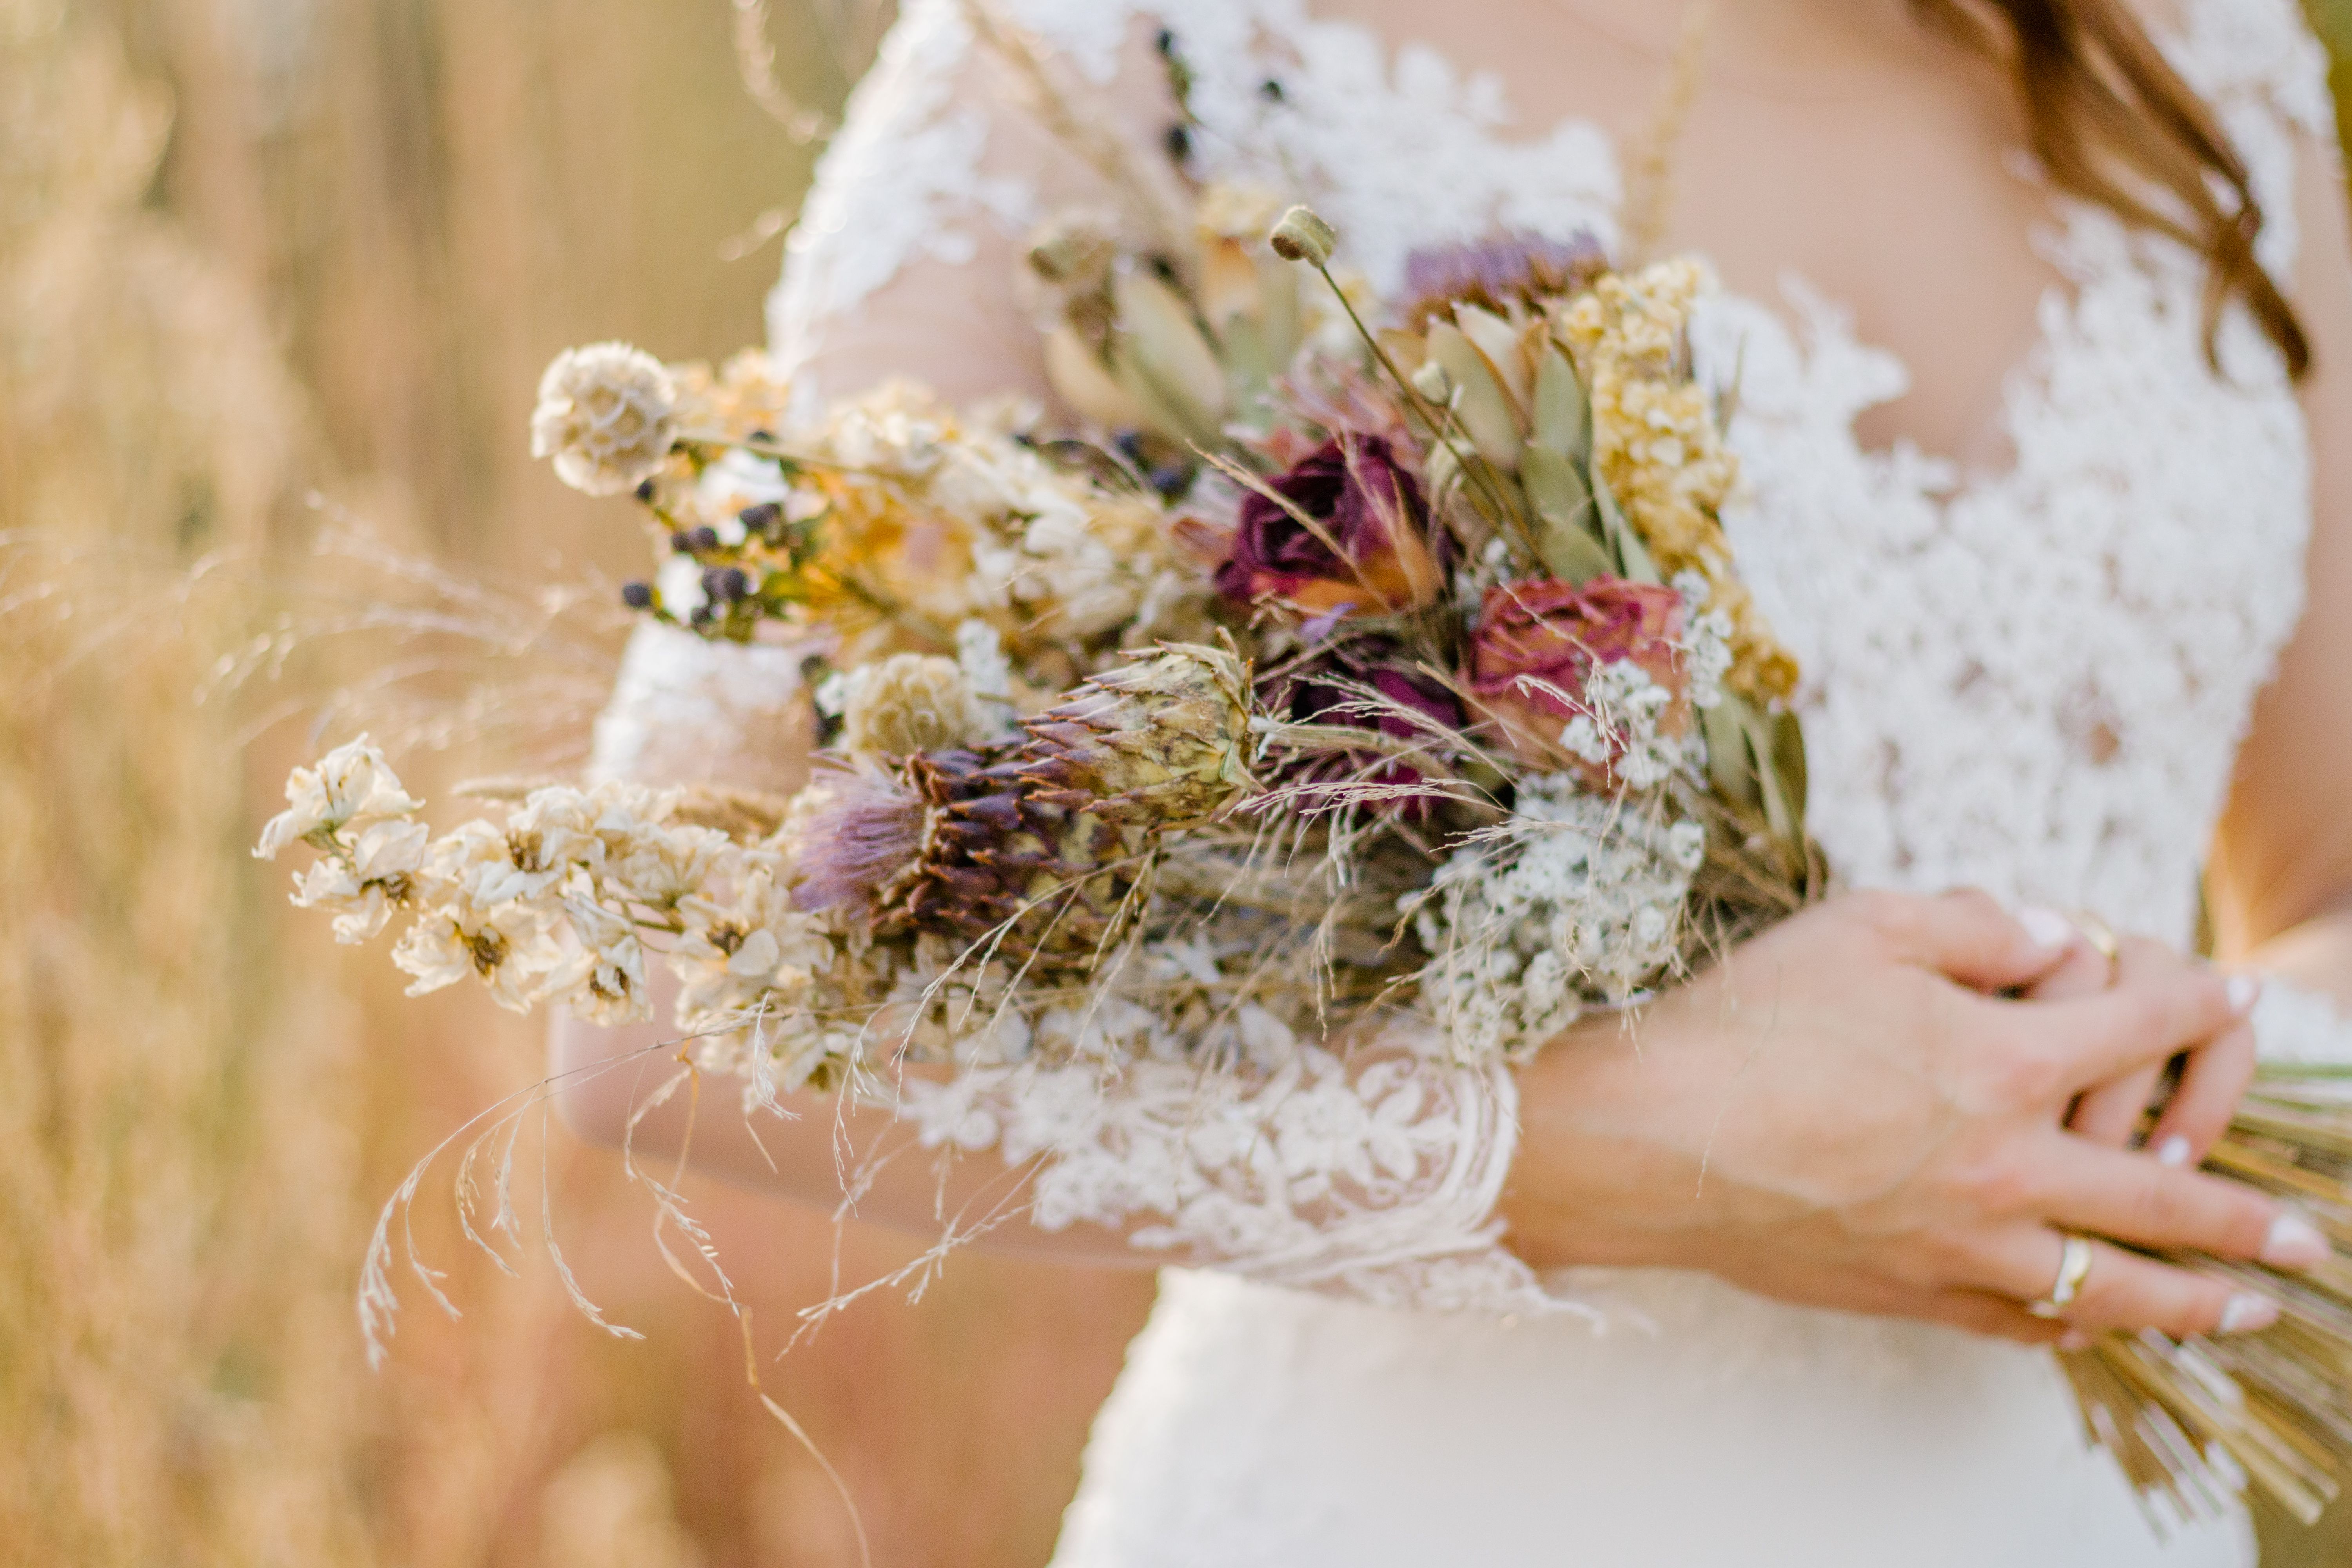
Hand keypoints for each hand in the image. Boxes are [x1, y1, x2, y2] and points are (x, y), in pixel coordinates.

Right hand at [1499, 889, 2326, 1343]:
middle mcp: (2005, 1164)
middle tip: (2309, 1235)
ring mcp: (1964, 1242)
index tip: (2230, 992)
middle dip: (2249, 1214)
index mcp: (1999, 1059)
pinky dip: (2076, 1327)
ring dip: (2197, 1299)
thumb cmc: (1746, 1022)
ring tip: (2250, 1307)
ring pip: (2113, 1284)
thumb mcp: (1859, 927)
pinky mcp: (1914, 1291)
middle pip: (2166, 1196)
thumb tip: (2054, 937)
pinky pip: (2023, 1325)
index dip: (2193, 1001)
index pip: (2139, 1027)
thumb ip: (1972, 922)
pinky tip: (2100, 1326)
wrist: (1653, 1139)